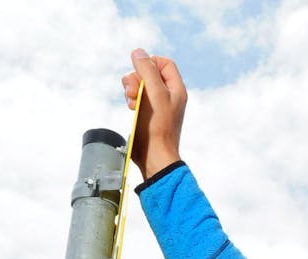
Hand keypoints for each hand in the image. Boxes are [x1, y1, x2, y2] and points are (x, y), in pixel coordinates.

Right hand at [123, 49, 186, 178]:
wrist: (154, 156)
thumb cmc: (157, 127)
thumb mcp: (154, 94)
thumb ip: (147, 71)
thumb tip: (138, 52)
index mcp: (176, 89)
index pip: (164, 63)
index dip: (150, 62)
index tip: (140, 70)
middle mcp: (168, 95)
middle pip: (149, 72)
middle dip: (136, 78)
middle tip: (133, 91)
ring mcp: (156, 104)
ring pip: (139, 84)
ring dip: (131, 89)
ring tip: (132, 102)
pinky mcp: (146, 113)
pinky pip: (136, 97)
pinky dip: (131, 99)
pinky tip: (131, 108)